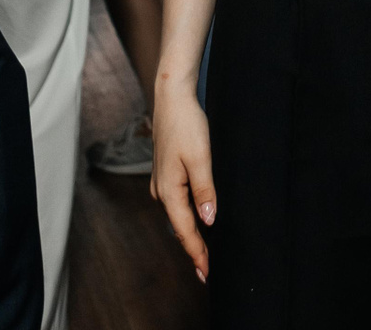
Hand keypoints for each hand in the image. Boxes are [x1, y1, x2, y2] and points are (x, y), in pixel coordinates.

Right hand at [150, 85, 215, 280]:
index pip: (185, 230)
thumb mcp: (201, 158)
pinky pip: (177, 203)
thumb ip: (205, 190)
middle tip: (206, 272)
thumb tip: (209, 220)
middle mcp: (161, 190)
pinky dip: (187, 217)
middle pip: (179, 227)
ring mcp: (162, 182)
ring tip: (204, 253)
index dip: (197, 252)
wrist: (172, 98)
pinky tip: (197, 221)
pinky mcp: (166, 173)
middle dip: (193, 249)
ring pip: (178, 216)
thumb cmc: (187, 125)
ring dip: (190, 234)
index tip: (207, 273)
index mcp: (169, 190)